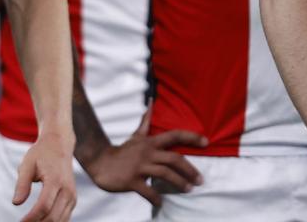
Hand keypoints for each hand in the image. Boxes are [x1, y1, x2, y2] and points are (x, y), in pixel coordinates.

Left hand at [12, 129, 76, 221]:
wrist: (60, 145)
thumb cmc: (41, 154)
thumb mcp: (27, 165)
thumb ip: (22, 184)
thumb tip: (16, 203)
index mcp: (56, 180)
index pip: (44, 206)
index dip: (31, 218)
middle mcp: (67, 189)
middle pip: (53, 217)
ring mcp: (72, 196)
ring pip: (60, 220)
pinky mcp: (73, 200)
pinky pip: (64, 218)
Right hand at [83, 107, 207, 205]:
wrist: (99, 162)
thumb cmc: (122, 151)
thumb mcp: (136, 136)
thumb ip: (146, 122)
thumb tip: (152, 103)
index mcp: (151, 142)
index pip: (175, 135)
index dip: (192, 137)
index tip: (206, 142)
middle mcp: (148, 153)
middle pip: (174, 159)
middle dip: (190, 170)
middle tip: (200, 180)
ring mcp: (139, 167)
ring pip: (165, 174)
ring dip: (179, 183)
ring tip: (189, 189)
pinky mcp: (131, 181)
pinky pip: (147, 190)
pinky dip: (156, 197)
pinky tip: (161, 202)